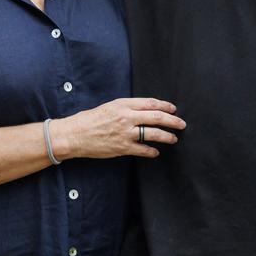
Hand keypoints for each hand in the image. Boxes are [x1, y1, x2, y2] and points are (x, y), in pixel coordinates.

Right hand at [50, 98, 185, 159]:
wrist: (74, 134)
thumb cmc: (89, 119)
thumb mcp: (110, 107)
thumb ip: (127, 108)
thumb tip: (145, 110)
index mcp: (123, 105)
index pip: (150, 103)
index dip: (164, 105)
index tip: (173, 109)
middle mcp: (126, 117)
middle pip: (156, 117)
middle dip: (172, 121)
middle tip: (181, 123)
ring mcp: (125, 133)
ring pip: (153, 134)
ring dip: (166, 136)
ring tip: (173, 138)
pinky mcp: (122, 147)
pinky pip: (142, 150)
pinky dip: (151, 151)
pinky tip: (156, 152)